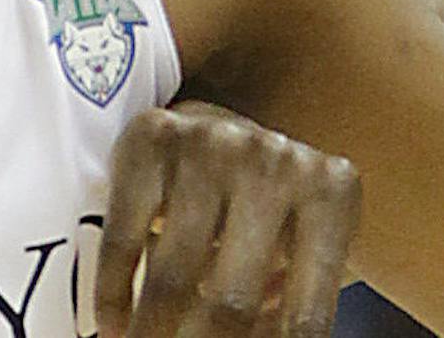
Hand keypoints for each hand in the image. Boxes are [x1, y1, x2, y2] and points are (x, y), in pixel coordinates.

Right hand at [96, 102, 360, 337]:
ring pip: (171, 276)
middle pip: (232, 303)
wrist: (223, 126)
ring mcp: (214, 143)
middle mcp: (276, 160)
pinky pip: (124, 238)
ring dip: (148, 333)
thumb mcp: (297, 249)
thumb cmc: (269, 208)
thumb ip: (288, 305)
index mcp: (331, 194)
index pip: (305, 319)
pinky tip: (112, 324)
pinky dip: (113, 295)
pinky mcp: (152, 137)